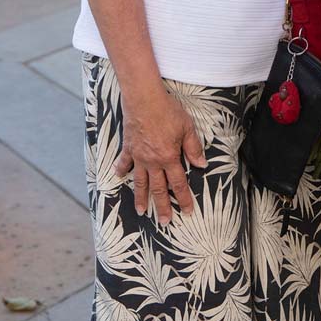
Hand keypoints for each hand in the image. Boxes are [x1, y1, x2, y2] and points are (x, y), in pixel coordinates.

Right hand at [115, 88, 206, 223]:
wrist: (144, 99)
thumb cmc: (168, 111)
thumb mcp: (187, 128)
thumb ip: (194, 148)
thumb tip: (202, 165)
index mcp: (169, 158)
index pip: (178, 184)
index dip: (184, 199)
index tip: (187, 212)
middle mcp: (153, 162)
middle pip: (158, 189)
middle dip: (162, 206)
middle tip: (165, 222)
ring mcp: (139, 156)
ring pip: (140, 182)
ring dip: (141, 197)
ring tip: (142, 211)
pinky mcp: (128, 147)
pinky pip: (124, 162)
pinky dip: (121, 170)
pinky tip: (118, 176)